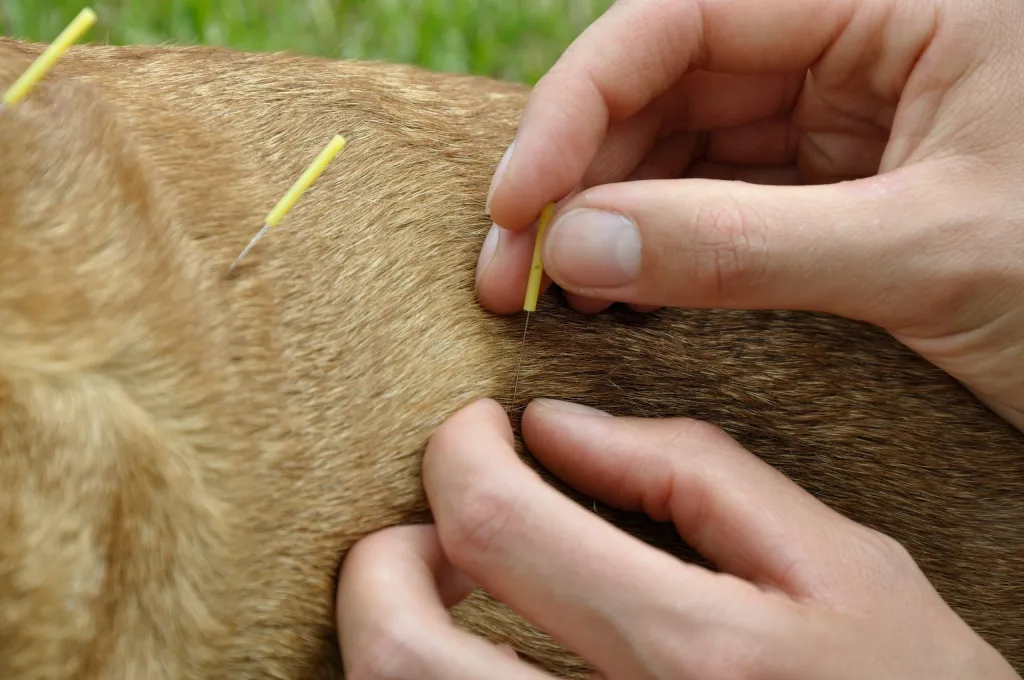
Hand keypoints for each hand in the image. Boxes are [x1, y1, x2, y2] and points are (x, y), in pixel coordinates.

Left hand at [338, 399, 1019, 678]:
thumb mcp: (842, 564)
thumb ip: (693, 476)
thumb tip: (557, 429)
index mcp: (697, 655)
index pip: (496, 527)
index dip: (458, 452)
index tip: (476, 427)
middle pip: (403, 656)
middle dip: (384, 564)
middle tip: (435, 523)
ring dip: (394, 630)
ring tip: (456, 587)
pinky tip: (480, 655)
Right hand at [475, 0, 1023, 430]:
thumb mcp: (930, 256)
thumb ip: (743, 246)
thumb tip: (577, 246)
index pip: (685, 19)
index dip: (578, 106)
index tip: (515, 203)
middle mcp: (860, 36)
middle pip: (667, 83)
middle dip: (577, 177)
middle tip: (508, 275)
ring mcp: (845, 111)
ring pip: (682, 145)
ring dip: (606, 217)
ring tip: (549, 298)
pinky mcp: (840, 180)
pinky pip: (721, 197)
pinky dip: (660, 247)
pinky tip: (617, 295)